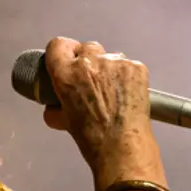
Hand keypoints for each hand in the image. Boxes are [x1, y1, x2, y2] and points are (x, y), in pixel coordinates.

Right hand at [42, 37, 154, 172]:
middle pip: (86, 47)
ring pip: (108, 56)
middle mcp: (90, 63)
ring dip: (107, 68)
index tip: (66, 60)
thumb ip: (55, 108)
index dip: (61, 52)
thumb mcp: (63, 121)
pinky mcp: (136, 68)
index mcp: (66, 74)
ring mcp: (116, 63)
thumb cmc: (91, 137)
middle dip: (87, 60)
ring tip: (112, 90)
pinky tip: (126, 92)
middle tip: (91, 80)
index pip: (58, 44)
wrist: (123, 146)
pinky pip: (127, 65)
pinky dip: (125, 76)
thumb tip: (54, 107)